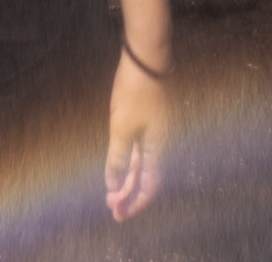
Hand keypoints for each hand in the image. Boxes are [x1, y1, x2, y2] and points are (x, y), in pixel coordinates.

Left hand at [104, 49, 169, 221]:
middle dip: (129, 194)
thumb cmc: (135, 93)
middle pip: (145, 177)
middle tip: (111, 207)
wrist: (146, 58)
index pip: (149, 186)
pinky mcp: (148, 118)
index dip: (135, 203)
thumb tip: (114, 187)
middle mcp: (160, 143)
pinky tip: (117, 164)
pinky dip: (128, 160)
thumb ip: (117, 158)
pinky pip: (140, 149)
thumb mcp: (121, 127)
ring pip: (142, 163)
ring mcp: (155, 130)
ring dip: (127, 179)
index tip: (118, 213)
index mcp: (158, 149)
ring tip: (112, 191)